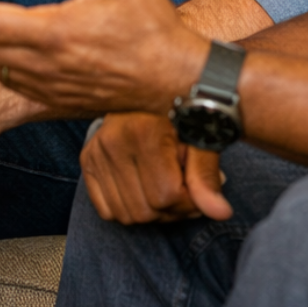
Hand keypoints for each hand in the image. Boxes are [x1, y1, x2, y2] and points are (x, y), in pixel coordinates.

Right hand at [81, 112, 232, 224]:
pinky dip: (128, 209)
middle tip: (184, 189)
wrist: (147, 90)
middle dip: (172, 210)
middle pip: (146, 211)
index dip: (189, 201)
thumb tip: (220, 213)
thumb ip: (206, 176)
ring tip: (165, 188)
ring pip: (127, 215)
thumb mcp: (200, 137)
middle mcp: (113, 142)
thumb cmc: (180, 112)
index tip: (197, 186)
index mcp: (143, 132)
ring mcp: (96, 152)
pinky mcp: (87, 161)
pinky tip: (143, 189)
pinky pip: (107, 211)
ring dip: (151, 213)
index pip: (167, 196)